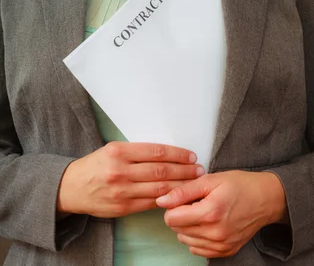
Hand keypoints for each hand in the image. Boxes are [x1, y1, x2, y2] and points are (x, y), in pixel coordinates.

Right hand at [57, 142, 203, 217]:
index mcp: (119, 152)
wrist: (71, 188)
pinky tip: (178, 195)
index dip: (177, 154)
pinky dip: (167, 199)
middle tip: (199, 169)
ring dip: (180, 186)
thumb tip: (166, 153)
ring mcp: (122, 191)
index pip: (156, 152)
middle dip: (184, 170)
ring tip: (194, 182)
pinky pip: (150, 203)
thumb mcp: (112, 149)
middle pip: (161, 170)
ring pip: (159, 188)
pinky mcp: (123, 208)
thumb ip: (136, 151)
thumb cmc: (95, 165)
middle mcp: (121, 171)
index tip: (191, 155)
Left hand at [156, 170, 287, 258]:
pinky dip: (198, 237)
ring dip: (188, 226)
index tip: (184, 197)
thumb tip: (162, 200)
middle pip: (177, 230)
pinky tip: (208, 224)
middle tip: (197, 202)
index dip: (173, 205)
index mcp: (210, 212)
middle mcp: (215, 233)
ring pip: (186, 241)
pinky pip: (198, 250)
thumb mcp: (211, 180)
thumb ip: (184, 191)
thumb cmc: (239, 185)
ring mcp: (221, 245)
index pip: (172, 218)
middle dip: (181, 215)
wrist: (265, 198)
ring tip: (203, 211)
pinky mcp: (225, 251)